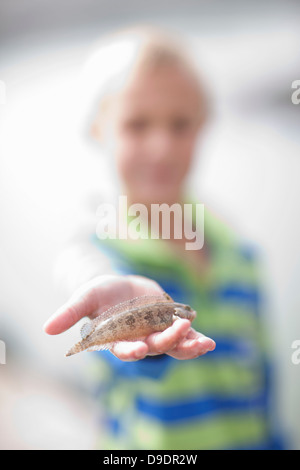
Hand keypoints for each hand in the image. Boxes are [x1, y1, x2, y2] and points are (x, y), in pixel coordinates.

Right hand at [43, 274, 214, 360]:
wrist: (120, 287)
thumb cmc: (99, 294)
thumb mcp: (84, 298)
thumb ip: (69, 313)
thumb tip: (45, 328)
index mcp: (117, 338)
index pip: (123, 349)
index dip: (130, 351)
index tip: (139, 350)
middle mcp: (138, 339)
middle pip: (154, 346)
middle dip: (167, 340)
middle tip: (179, 329)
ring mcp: (156, 333)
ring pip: (173, 346)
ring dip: (188, 346)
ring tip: (205, 344)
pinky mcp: (169, 324)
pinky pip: (185, 336)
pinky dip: (196, 339)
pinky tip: (209, 341)